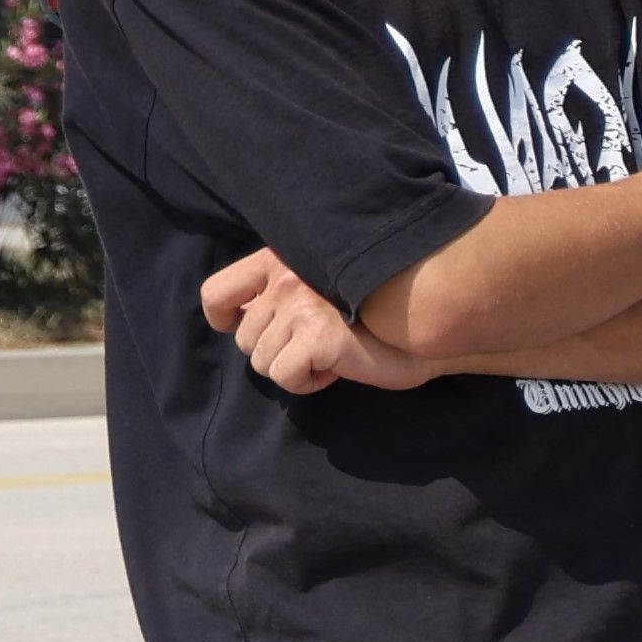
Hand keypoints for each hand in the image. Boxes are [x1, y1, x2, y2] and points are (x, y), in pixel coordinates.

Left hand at [211, 247, 438, 393]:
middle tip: (318, 346)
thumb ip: (280, 296)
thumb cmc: (372, 313)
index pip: (217, 291)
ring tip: (331, 355)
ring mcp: (300, 305)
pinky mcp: (317, 335)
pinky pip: (285, 376)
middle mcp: (286, 278)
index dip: (224, 319)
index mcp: (280, 259)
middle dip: (277, 353)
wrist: (424, 322)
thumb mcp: (317, 290)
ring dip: (295, 369)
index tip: (241, 328)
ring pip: (262, 362)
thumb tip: (236, 322)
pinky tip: (336, 368)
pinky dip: (309, 382)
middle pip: (244, 340)